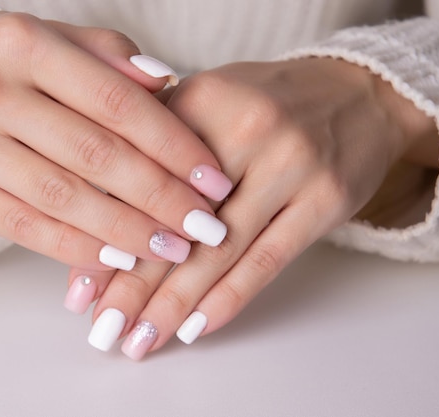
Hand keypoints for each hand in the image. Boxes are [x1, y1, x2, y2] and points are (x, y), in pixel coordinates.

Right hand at [0, 12, 232, 270]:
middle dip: (161, 198)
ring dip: (126, 231)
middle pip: (96, 155)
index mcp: (24, 43)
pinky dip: (75, 247)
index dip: (174, 147)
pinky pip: (24, 226)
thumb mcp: (45, 41)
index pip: (118, 103)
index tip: (213, 182)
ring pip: (63, 197)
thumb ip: (108, 57)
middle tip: (205, 228)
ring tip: (171, 250)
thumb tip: (168, 86)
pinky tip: (115, 260)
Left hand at [68, 58, 438, 356]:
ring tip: (140, 340)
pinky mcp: (325, 199)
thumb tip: (101, 223)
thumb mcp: (208, 101)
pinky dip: (228, 299)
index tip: (80, 290)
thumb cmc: (267, 105)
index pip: (139, 180)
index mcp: (202, 98)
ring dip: (174, 304)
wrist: (358, 94)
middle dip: (133, 283)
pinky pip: (268, 260)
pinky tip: (195, 328)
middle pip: (174, 219)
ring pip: (219, 249)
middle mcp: (246, 127)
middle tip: (102, 328)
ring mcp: (291, 164)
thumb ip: (155, 149)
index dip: (105, 237)